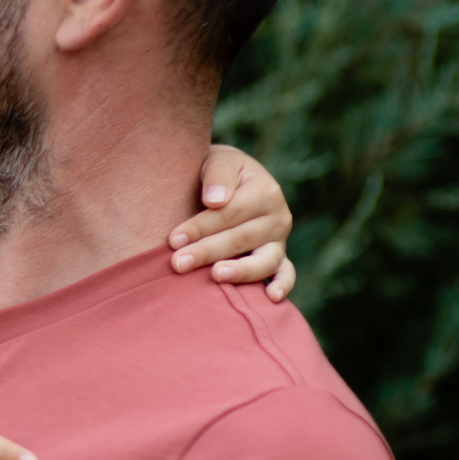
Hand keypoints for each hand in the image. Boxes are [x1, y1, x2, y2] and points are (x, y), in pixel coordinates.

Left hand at [171, 144, 296, 300]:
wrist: (230, 182)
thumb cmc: (217, 174)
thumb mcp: (218, 161)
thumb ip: (217, 175)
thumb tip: (215, 200)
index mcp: (265, 191)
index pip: (229, 214)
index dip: (200, 227)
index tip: (173, 239)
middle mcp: (278, 218)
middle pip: (240, 239)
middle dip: (207, 252)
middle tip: (178, 264)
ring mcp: (279, 241)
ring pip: (264, 261)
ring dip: (240, 271)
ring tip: (216, 276)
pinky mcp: (279, 259)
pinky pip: (286, 274)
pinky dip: (282, 285)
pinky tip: (270, 298)